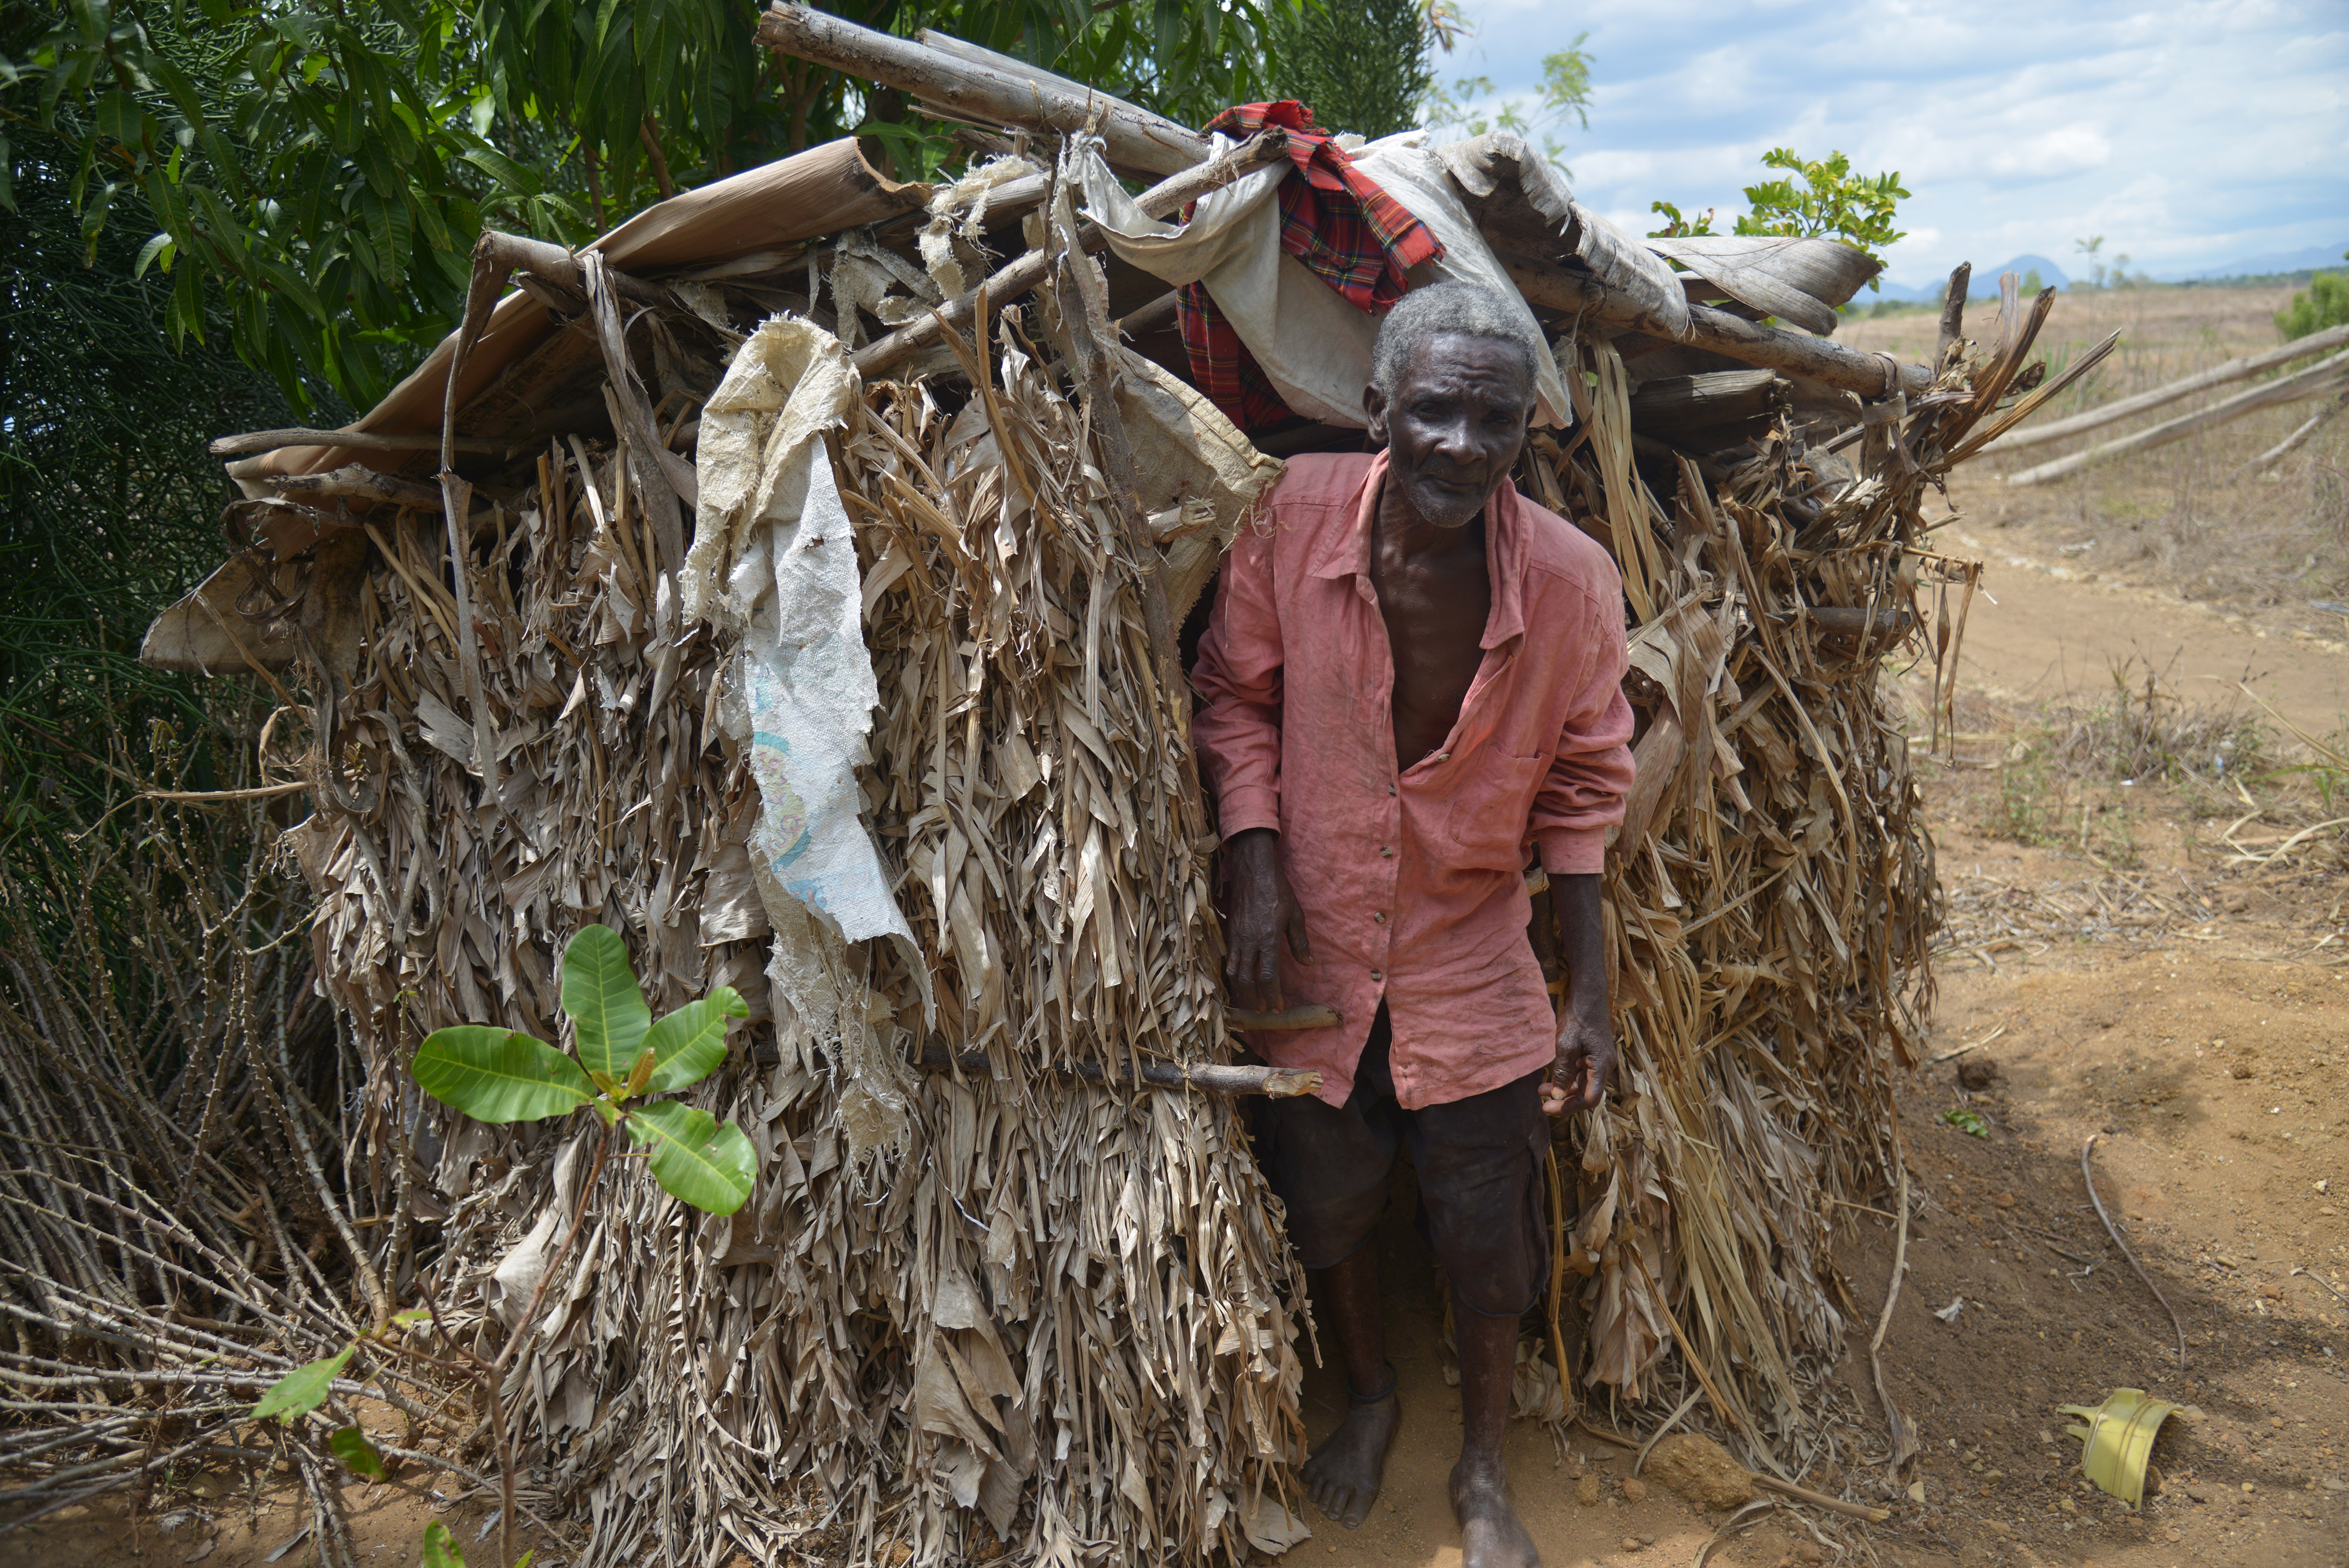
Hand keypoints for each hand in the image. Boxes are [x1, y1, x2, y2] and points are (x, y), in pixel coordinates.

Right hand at [1223, 828, 1310, 1012]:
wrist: (1253, 870)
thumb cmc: (1278, 890)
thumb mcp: (1295, 914)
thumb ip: (1299, 942)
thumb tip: (1308, 963)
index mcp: (1268, 939)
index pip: (1267, 975)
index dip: (1271, 995)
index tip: (1276, 1007)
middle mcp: (1249, 941)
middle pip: (1247, 979)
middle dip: (1254, 998)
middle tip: (1262, 1011)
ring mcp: (1236, 936)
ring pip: (1234, 971)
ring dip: (1241, 990)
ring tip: (1250, 1001)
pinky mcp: (1229, 931)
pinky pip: (1228, 958)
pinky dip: (1232, 973)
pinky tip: (1238, 979)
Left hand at [1542, 1003, 1613, 1115]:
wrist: (1587, 995)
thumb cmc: (1578, 1018)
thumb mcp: (1565, 1046)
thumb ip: (1562, 1072)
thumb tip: (1556, 1095)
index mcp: (1601, 1066)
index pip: (1589, 1099)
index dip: (1569, 1107)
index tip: (1549, 1108)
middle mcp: (1604, 1066)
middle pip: (1586, 1093)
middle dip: (1564, 1099)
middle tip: (1542, 1103)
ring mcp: (1598, 1060)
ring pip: (1581, 1084)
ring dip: (1563, 1088)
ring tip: (1541, 1089)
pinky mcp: (1592, 1055)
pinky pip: (1580, 1072)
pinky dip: (1566, 1077)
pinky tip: (1551, 1077)